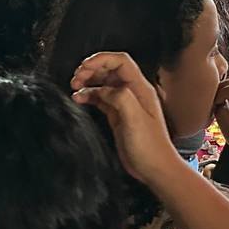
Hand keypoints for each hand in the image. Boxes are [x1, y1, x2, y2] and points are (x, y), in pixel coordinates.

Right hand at [71, 52, 179, 183]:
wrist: (155, 168)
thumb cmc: (150, 147)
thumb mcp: (135, 119)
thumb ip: (120, 98)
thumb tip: (104, 89)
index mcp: (140, 88)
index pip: (120, 62)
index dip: (101, 59)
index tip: (84, 67)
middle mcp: (132, 93)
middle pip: (109, 69)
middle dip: (91, 69)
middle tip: (76, 78)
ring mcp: (124, 104)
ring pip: (103, 83)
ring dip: (88, 82)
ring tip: (74, 86)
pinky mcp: (117, 115)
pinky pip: (100, 98)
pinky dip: (88, 96)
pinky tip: (79, 99)